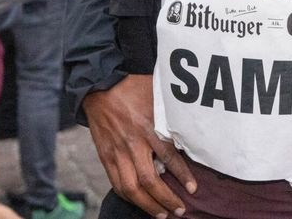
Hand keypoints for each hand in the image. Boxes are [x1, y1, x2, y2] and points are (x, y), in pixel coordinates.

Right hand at [83, 74, 196, 218]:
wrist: (98, 86)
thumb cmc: (131, 87)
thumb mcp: (155, 95)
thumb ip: (169, 113)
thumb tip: (189, 127)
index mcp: (146, 126)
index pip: (168, 156)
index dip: (182, 175)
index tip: (193, 189)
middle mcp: (131, 142)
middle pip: (149, 179)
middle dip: (165, 199)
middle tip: (179, 210)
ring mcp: (116, 151)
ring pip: (130, 187)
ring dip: (147, 204)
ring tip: (162, 214)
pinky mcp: (105, 156)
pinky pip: (116, 182)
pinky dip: (129, 197)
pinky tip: (140, 203)